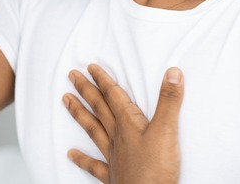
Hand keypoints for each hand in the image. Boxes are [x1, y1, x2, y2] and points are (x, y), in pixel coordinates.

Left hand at [63, 64, 183, 183]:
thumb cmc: (156, 169)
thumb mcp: (167, 131)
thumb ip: (169, 101)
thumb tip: (173, 72)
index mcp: (128, 124)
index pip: (113, 96)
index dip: (103, 80)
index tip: (90, 67)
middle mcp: (117, 137)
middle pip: (99, 108)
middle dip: (86, 90)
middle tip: (71, 75)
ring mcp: (113, 156)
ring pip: (92, 130)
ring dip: (79, 114)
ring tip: (65, 100)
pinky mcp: (112, 175)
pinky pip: (94, 166)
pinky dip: (82, 159)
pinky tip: (70, 154)